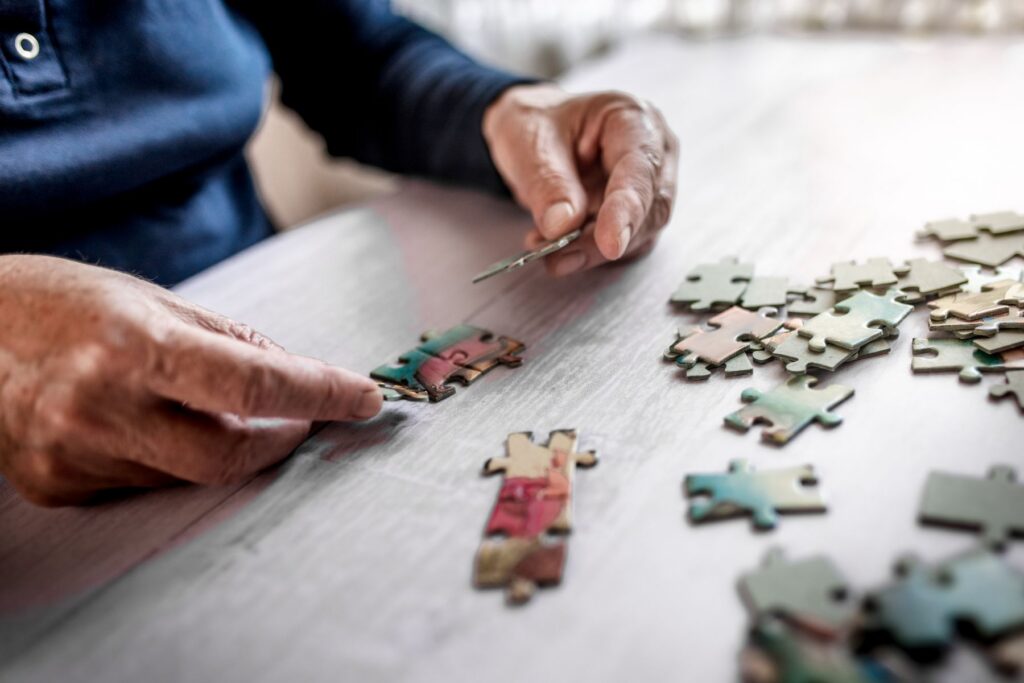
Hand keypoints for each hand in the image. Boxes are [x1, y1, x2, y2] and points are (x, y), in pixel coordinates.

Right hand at [0, 256, 381, 505]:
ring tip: (186, 399)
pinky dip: (165, 454)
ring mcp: (73, 454)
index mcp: (133, 345)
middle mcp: (99, 407)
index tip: (364, 398)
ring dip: (216, 440)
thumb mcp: (153, 300)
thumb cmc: (62, 303)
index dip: (321, 394)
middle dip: (281, 438)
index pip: (254, 383)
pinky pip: (143, 483)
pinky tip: (135, 420)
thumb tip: (299, 376)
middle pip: (230, 454)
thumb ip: (232, 342)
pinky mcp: (56, 485)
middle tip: (300, 417)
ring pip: (188, 471)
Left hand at [483, 84, 678, 276]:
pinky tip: (557, 250)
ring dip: (594, 251)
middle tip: (560, 257)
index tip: (610, 243)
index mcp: (632, 118)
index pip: (641, 169)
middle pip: (649, 209)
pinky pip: (623, 246)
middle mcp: (651, 152)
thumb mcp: (528, 141)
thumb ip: (547, 182)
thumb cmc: (536, 122)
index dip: (627, 209)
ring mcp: (647, 186)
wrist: (531, 132)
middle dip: (603, 240)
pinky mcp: (634, 215)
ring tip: (547, 251)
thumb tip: (563, 224)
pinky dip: (590, 254)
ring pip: (638, 235)